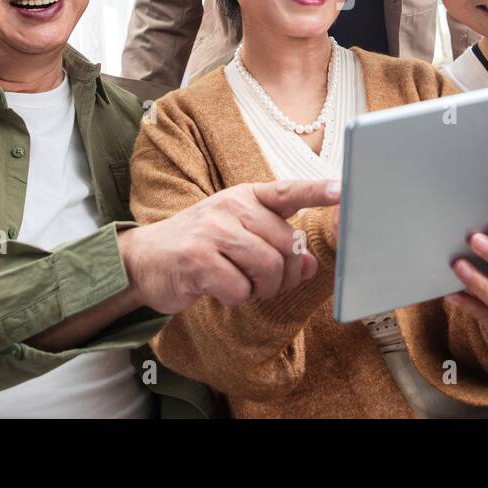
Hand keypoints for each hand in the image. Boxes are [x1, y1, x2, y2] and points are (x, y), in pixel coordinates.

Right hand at [120, 179, 340, 314]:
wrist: (145, 260)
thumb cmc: (201, 246)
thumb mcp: (237, 233)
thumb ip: (275, 242)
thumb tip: (310, 264)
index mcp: (244, 197)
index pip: (287, 191)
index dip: (316, 192)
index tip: (342, 190)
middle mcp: (230, 207)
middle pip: (286, 245)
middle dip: (284, 274)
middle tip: (265, 282)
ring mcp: (213, 231)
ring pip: (268, 268)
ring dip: (261, 288)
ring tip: (243, 284)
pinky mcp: (198, 259)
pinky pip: (240, 289)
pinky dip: (235, 297)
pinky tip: (218, 288)